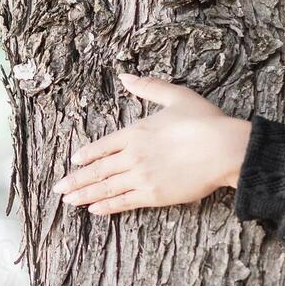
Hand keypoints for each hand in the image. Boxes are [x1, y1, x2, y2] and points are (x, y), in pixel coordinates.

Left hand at [55, 73, 251, 214]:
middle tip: (59, 188)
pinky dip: (107, 206)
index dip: (86, 154)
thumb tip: (125, 76)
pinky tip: (94, 209)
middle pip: (97, 170)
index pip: (102, 146)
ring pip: (106, 188)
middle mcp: (133, 156)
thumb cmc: (205, 121)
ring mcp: (142, 177)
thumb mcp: (176, 96)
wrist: (225, 149)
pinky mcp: (154, 195)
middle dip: (75, 180)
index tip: (73, 161)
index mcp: (136, 132)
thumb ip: (148, 87)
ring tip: (68, 200)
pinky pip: (124, 202)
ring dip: (85, 194)